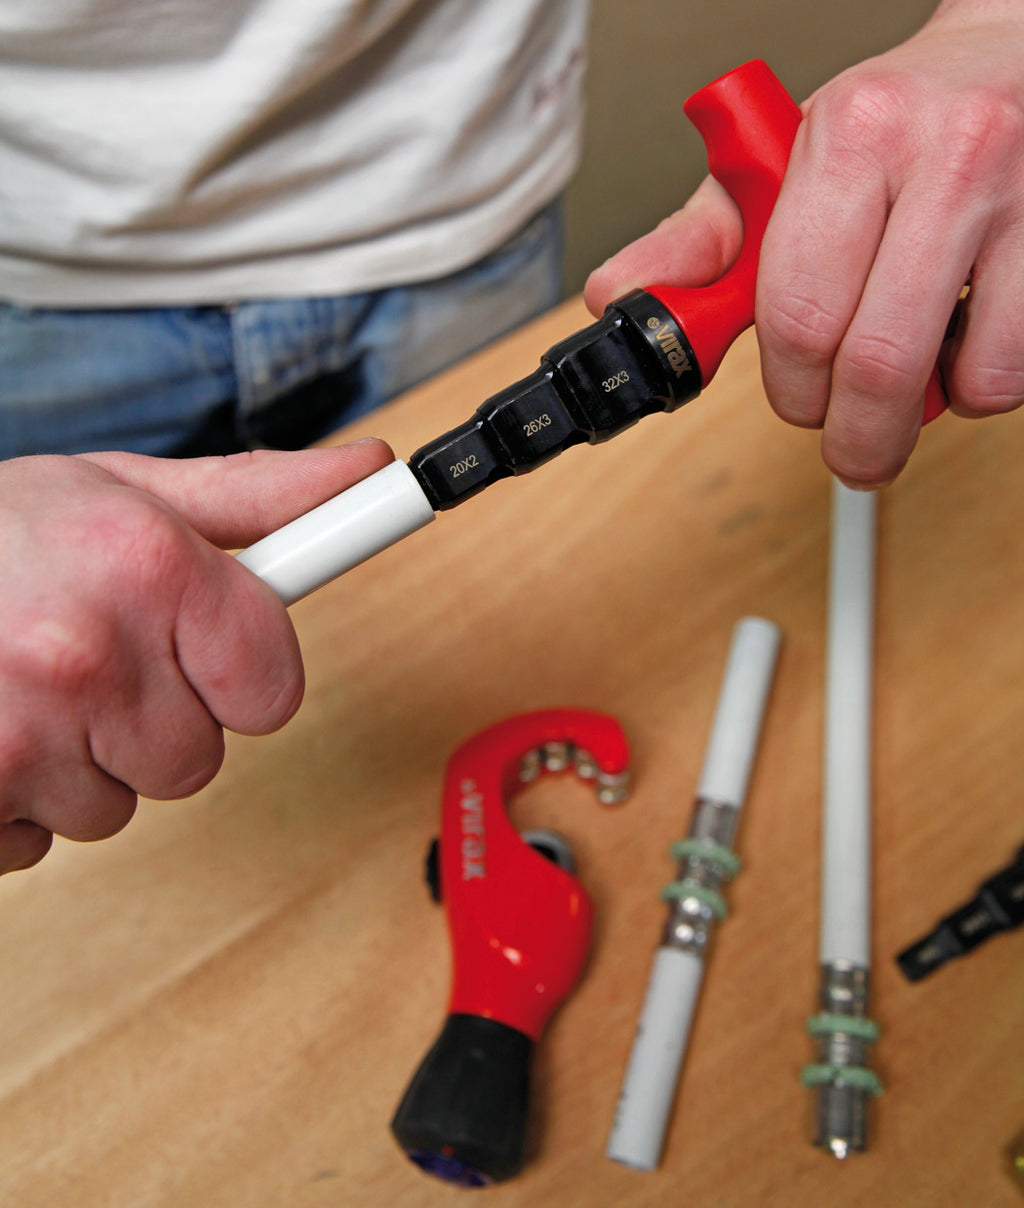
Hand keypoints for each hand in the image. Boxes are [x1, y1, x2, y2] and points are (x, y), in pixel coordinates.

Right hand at [0, 440, 392, 873]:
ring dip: (83, 760)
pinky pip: (41, 841)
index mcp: (149, 566)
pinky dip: (19, 801)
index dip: (241, 674)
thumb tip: (369, 471)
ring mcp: (19, 737)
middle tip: (89, 657)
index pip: (273, 687)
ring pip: (120, 804)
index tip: (208, 651)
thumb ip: (256, 495)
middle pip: (197, 756)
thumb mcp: (123, 491)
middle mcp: (89, 654)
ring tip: (24, 686)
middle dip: (156, 717)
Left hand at [586, 0, 1023, 486]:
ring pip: (972, 380)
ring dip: (933, 406)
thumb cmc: (887, 129)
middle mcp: (947, 156)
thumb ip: (696, 244)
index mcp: (851, 137)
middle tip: (853, 446)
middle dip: (855, 436)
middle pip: (878, 365)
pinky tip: (968, 332)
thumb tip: (614, 296)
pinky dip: (987, 379)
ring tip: (919, 366)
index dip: (792, 389)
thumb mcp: (775, 170)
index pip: (799, 318)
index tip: (797, 401)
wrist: (1009, 59)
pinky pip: (1022, 366)